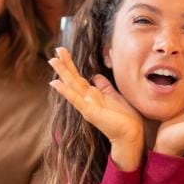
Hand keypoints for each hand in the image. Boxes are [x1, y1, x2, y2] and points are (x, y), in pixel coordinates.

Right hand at [47, 47, 144, 171]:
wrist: (131, 134)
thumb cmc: (125, 117)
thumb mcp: (113, 95)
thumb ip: (104, 86)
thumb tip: (96, 76)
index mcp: (92, 94)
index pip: (79, 76)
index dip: (71, 64)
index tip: (63, 51)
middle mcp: (86, 99)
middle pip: (73, 78)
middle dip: (65, 63)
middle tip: (56, 49)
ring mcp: (86, 105)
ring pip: (72, 85)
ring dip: (62, 72)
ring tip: (52, 60)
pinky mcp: (89, 112)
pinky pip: (75, 99)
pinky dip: (65, 91)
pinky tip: (55, 83)